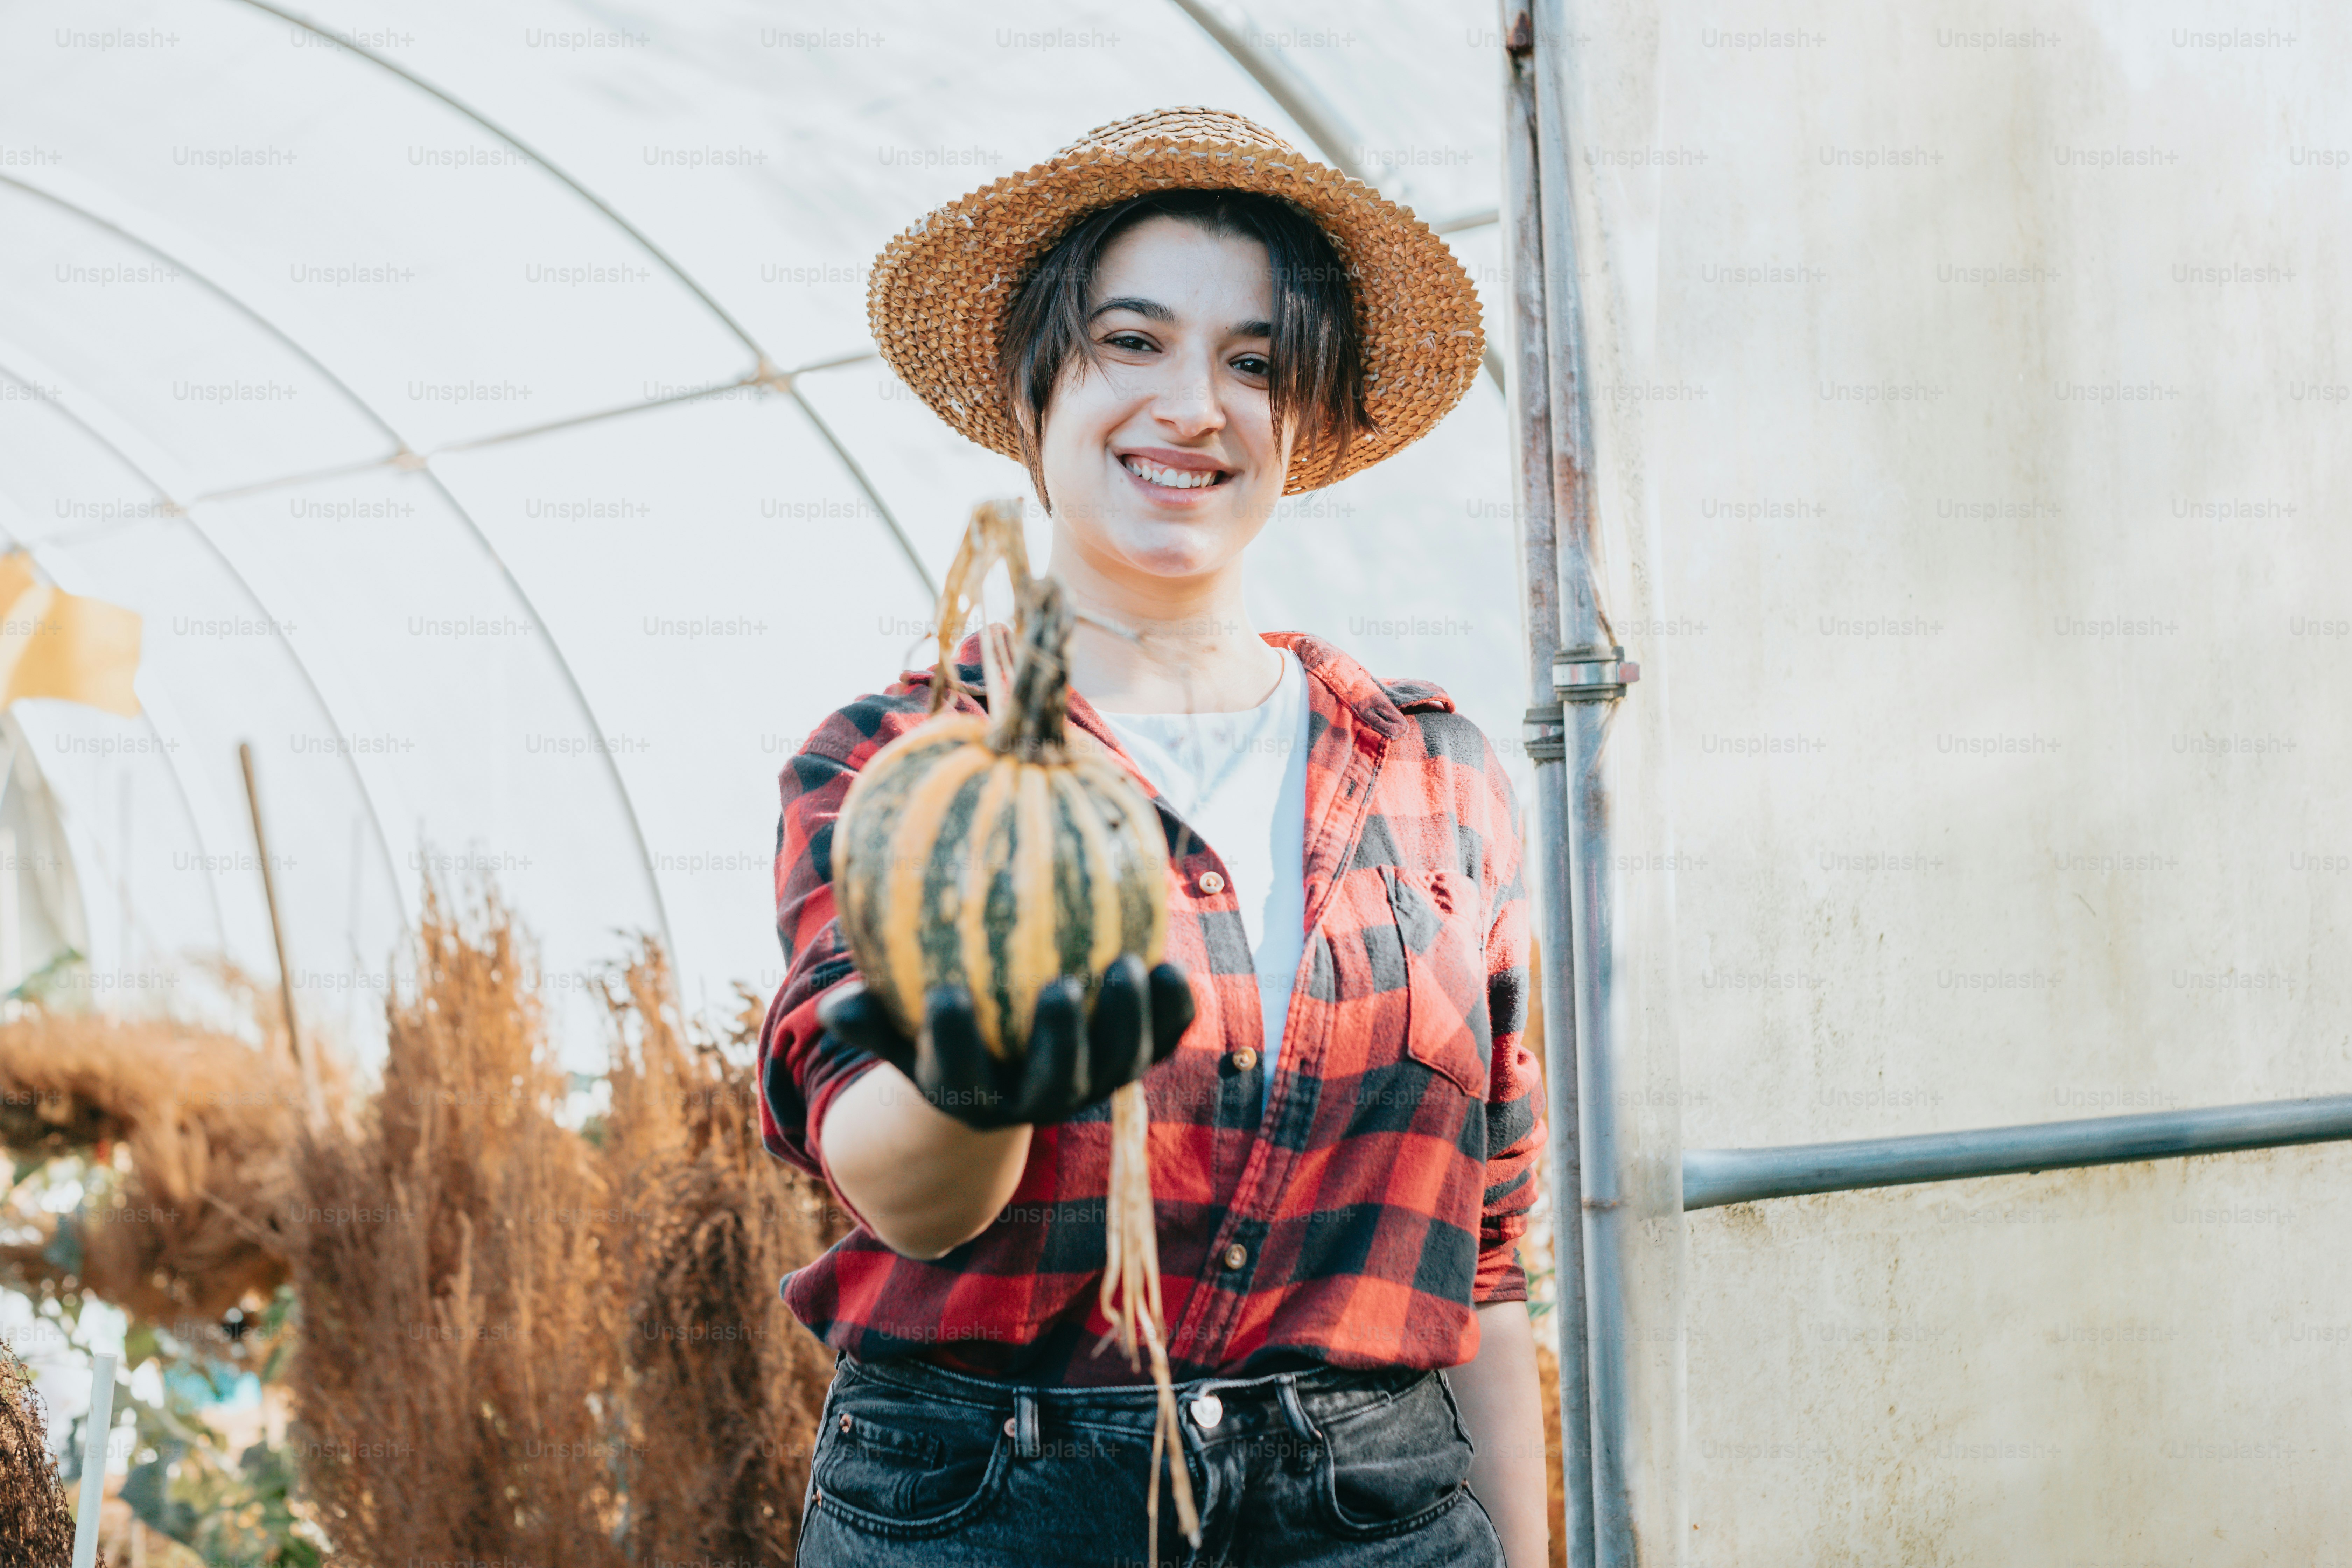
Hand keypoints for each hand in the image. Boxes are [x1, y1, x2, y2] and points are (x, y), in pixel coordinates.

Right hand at [816, 955, 1194, 1128]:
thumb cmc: (940, 1030)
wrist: (1004, 1064)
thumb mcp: (898, 1030)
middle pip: (1054, 1083)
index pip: (957, 1078)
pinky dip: (1171, 1013)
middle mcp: (1038, 1099)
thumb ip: (870, 1019)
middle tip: (1057, 986)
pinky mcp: (1133, 1061)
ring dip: (1126, 1021)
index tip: (944, 996)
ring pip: (1117, 1066)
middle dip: (1058, 1040)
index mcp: (974, 1096)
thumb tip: (831, 1009)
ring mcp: (1092, 1083)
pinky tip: (1170, 969)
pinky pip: (1160, 1043)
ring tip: (1128, 966)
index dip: (950, 1043)